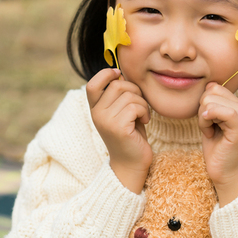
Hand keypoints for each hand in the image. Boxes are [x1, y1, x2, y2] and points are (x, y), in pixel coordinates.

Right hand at [86, 69, 151, 193]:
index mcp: (95, 109)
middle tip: (140, 104)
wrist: (131, 164)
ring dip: (143, 103)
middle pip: (117, 85)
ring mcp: (106, 121)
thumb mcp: (121, 112)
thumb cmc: (130, 135)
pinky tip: (145, 121)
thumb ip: (120, 95)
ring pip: (130, 96)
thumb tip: (122, 74)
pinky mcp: (118, 128)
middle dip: (135, 90)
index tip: (119, 74)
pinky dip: (145, 112)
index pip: (92, 84)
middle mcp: (97, 114)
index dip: (105, 74)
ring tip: (143, 115)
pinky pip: (136, 107)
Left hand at [198, 82, 237, 205]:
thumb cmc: (216, 147)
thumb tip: (209, 85)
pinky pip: (223, 111)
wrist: (224, 171)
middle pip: (209, 93)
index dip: (203, 103)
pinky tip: (210, 133)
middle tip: (209, 128)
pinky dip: (208, 120)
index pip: (212, 87)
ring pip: (210, 101)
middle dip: (201, 111)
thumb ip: (210, 102)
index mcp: (235, 103)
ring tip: (212, 133)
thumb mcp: (209, 120)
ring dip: (203, 120)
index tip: (206, 120)